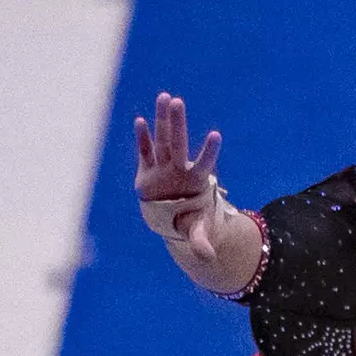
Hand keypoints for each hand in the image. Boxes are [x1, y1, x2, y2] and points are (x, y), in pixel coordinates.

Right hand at [134, 92, 223, 259]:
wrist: (173, 217)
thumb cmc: (189, 220)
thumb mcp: (195, 231)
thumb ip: (201, 241)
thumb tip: (209, 258)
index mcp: (196, 181)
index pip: (204, 163)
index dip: (209, 151)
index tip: (216, 135)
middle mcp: (179, 168)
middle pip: (178, 143)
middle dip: (177, 123)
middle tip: (177, 101)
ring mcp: (163, 166)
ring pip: (161, 140)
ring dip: (161, 120)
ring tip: (164, 97)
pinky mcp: (148, 169)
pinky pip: (144, 152)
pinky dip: (141, 138)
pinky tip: (140, 121)